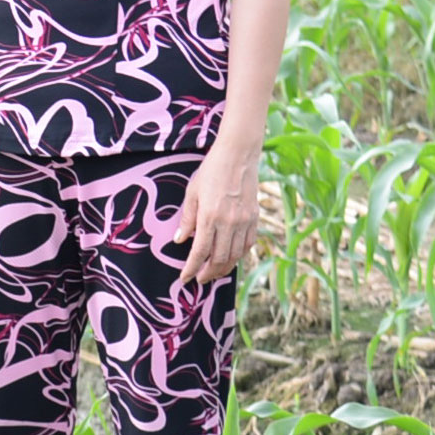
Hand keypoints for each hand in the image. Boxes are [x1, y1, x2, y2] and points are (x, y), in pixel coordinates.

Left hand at [171, 142, 267, 282]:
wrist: (238, 155)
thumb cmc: (211, 171)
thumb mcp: (192, 193)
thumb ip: (187, 219)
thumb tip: (179, 241)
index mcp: (209, 217)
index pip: (199, 252)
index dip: (191, 269)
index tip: (185, 278)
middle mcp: (228, 223)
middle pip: (219, 259)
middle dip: (208, 273)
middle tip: (200, 279)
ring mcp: (244, 222)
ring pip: (235, 255)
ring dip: (224, 268)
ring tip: (214, 273)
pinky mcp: (255, 218)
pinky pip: (248, 244)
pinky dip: (239, 255)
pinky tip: (231, 258)